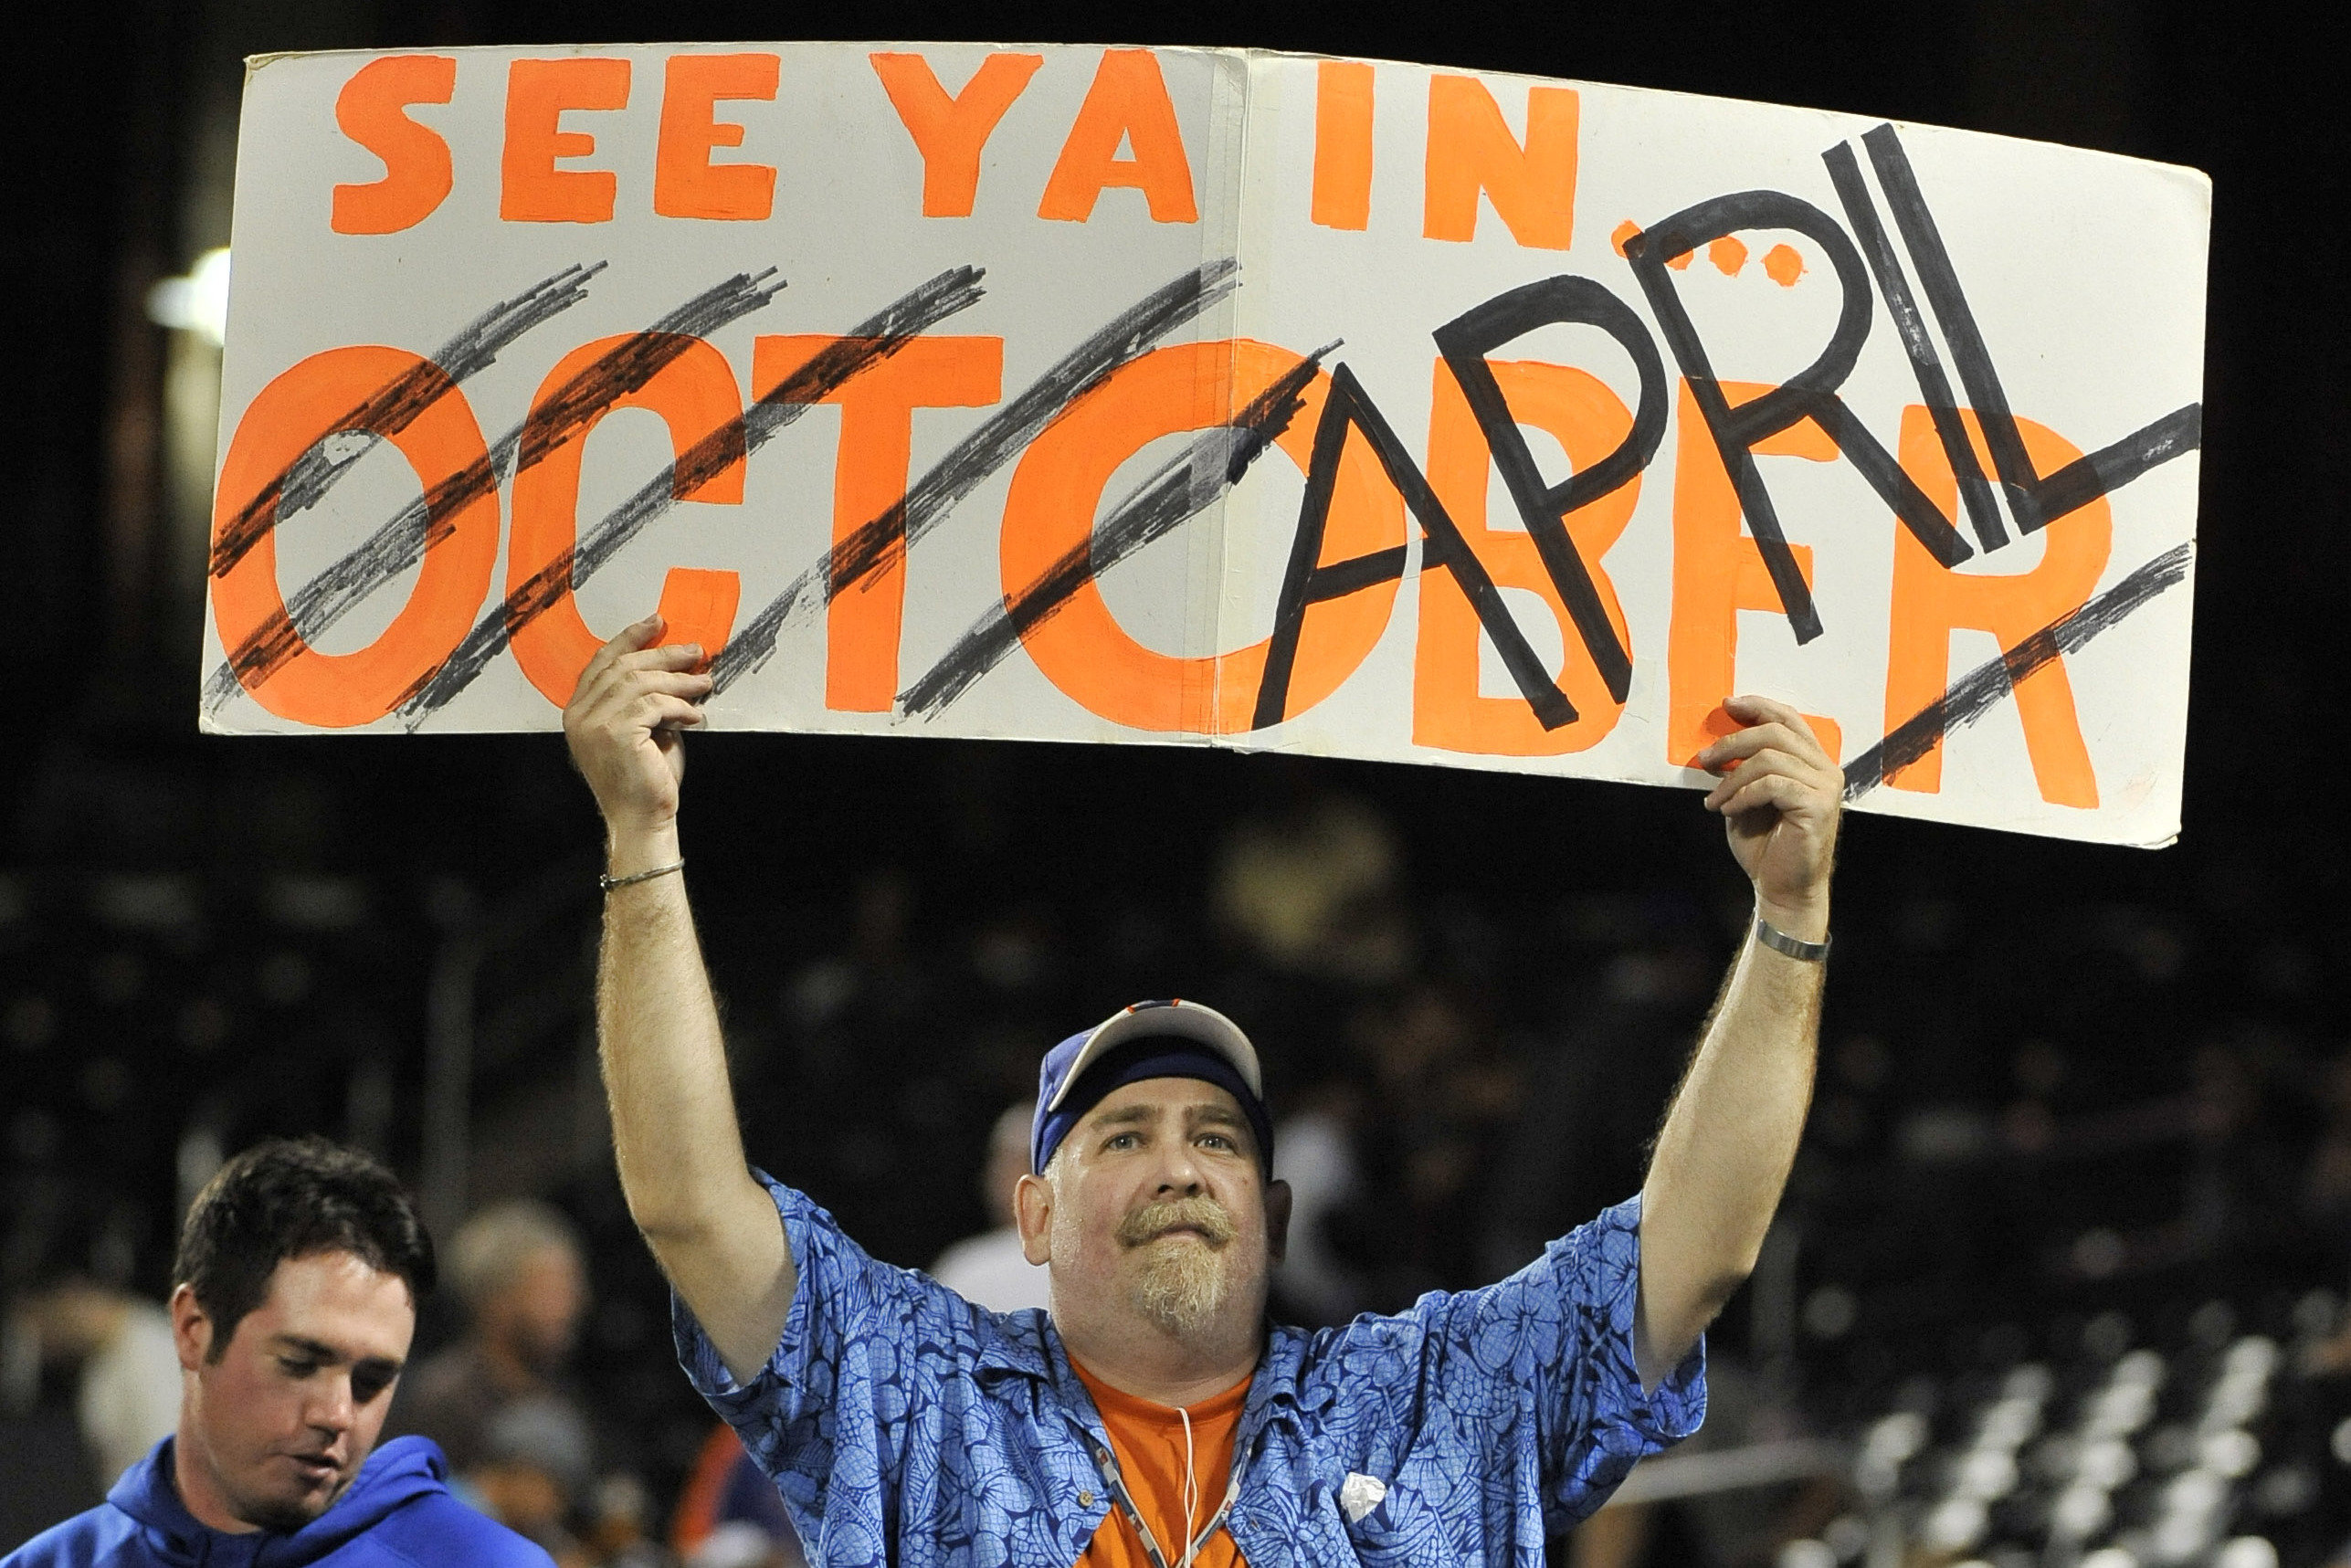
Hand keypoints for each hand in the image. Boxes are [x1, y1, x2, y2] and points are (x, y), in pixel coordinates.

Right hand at [562, 616, 710, 859]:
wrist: (640, 818)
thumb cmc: (644, 776)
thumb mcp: (641, 728)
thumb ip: (645, 698)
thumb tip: (676, 665)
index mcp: (578, 709)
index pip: (602, 660)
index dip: (631, 638)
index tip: (658, 623)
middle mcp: (579, 713)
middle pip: (624, 666)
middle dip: (664, 655)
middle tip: (695, 652)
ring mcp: (594, 723)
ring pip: (641, 682)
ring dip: (679, 681)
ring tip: (703, 683)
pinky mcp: (616, 733)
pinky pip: (655, 705)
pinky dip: (680, 707)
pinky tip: (696, 715)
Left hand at [1695, 696, 1841, 937]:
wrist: (1782, 888)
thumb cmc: (1766, 845)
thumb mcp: (1747, 798)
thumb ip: (1741, 771)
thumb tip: (1715, 748)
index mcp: (1812, 762)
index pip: (1789, 719)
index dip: (1758, 706)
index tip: (1727, 705)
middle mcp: (1826, 769)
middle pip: (1776, 732)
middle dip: (1733, 741)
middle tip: (1704, 758)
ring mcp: (1826, 787)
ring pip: (1770, 758)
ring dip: (1733, 777)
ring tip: (1715, 799)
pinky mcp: (1818, 805)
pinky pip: (1772, 784)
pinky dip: (1743, 794)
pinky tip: (1728, 810)